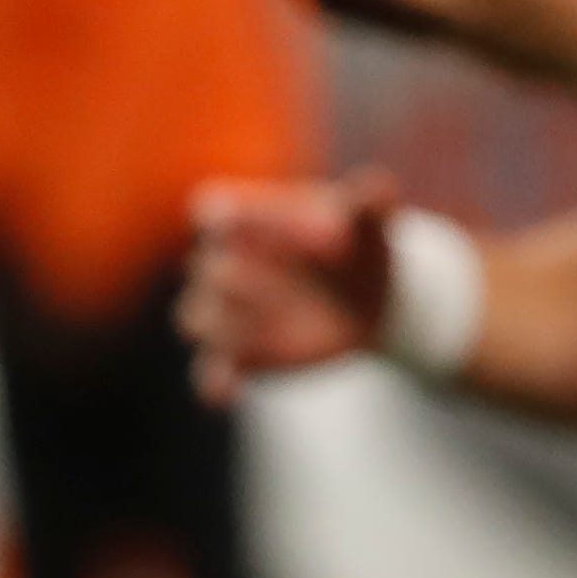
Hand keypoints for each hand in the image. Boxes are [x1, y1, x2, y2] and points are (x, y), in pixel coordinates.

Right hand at [180, 173, 397, 404]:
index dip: (241, 219)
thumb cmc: (359, 243)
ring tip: (268, 325)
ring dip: (226, 323)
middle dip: (250, 274)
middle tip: (298, 282)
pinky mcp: (237, 356)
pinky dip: (215, 380)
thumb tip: (378, 186)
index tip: (261, 228)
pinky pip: (210, 370)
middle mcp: (222, 263)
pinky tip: (226, 391)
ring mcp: (225, 313)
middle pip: (209, 268)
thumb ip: (368, 201)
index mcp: (244, 218)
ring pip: (198, 317)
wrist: (374, 296)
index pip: (213, 211)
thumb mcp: (369, 219)